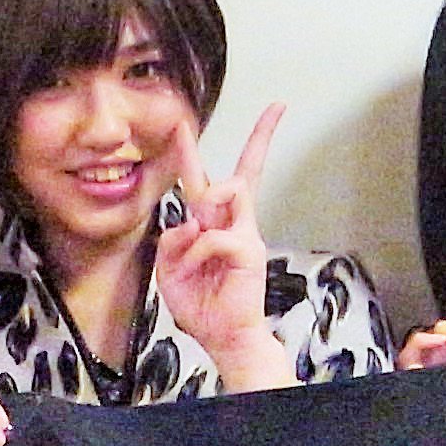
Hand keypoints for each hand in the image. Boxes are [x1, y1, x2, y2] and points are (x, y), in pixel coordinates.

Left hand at [152, 101, 290, 386]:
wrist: (225, 338)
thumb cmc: (202, 306)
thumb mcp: (169, 270)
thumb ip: (171, 240)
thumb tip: (187, 221)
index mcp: (214, 227)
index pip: (211, 183)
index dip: (194, 152)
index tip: (183, 124)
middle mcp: (234, 225)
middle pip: (244, 172)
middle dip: (262, 136)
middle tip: (276, 107)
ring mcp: (245, 235)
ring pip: (227, 189)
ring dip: (203, 208)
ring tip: (197, 240)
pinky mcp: (248, 250)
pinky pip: (211, 236)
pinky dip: (195, 254)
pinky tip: (196, 270)